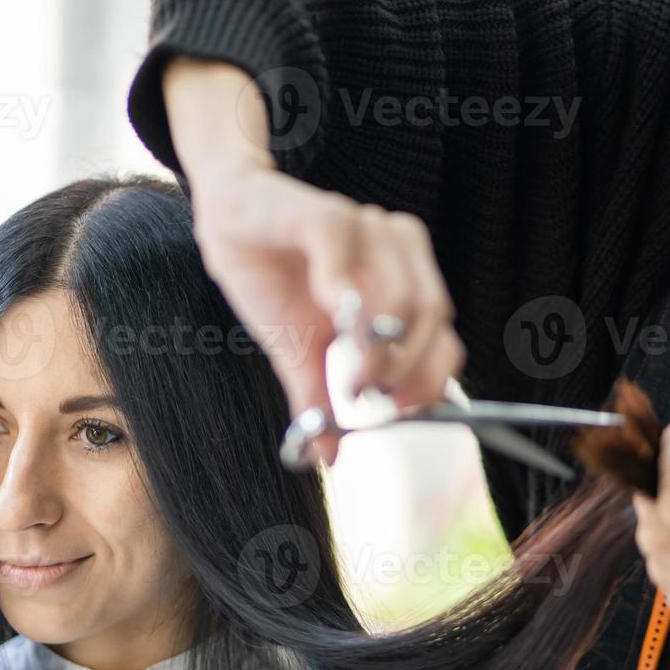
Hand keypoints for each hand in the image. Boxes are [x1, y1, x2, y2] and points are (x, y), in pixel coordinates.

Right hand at [163, 57, 464, 464]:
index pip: (444, 328)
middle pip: (431, 313)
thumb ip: (318, 396)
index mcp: (404, 276)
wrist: (226, 220)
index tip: (404, 407)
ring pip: (398, 293)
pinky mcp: (325, 212)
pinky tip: (324, 309)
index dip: (432, 371)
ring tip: (347, 370)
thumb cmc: (270, 279)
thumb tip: (326, 456)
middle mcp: (396, 247)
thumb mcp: (298, 350)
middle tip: (366, 393)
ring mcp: (365, 226)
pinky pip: (345, 255)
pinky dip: (338, 288)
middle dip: (403, 365)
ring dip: (374, 343)